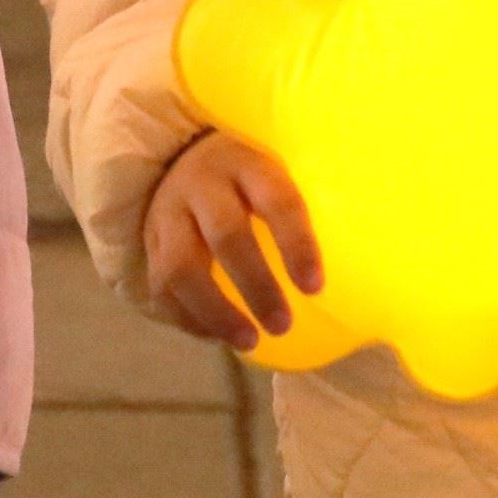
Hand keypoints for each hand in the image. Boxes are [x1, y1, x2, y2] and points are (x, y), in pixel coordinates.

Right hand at [142, 129, 321, 349]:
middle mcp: (203, 184)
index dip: (297, 244)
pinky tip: (217, 336)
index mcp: (248, 164)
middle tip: (282, 325)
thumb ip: (297, 214)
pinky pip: (160, 286)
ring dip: (216, 311)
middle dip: (256, 286)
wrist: (180, 155)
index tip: (315, 288)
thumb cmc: (247, 180)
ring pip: (181, 266)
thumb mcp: (274, 176)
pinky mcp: (148, 241)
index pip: (276, 200)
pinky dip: (188, 318)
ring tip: (248, 342)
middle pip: (227, 235)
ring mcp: (169, 213)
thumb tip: (348, 273)